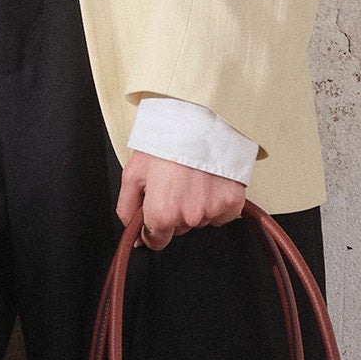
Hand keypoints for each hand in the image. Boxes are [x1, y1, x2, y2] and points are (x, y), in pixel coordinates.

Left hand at [117, 149, 247, 249]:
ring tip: (191, 176)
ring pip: (200, 220)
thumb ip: (127, 209)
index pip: (156, 241)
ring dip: (195, 205)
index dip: (151, 227)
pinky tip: (209, 181)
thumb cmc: (166, 141)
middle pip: (179, 228)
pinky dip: (216, 202)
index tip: (155, 210)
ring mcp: (212, 210)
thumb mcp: (133, 172)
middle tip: (174, 182)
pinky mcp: (233, 202)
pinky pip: (222, 214)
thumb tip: (135, 237)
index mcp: (162, 213)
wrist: (200, 119)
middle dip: (174, 211)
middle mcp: (188, 217)